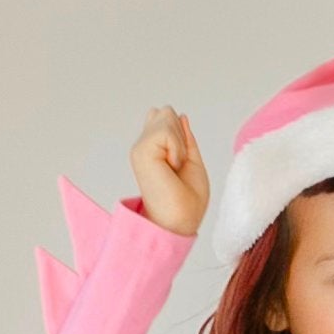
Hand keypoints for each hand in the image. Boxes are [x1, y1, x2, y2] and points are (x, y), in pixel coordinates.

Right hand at [131, 105, 208, 235]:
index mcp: (154, 149)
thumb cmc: (188, 200)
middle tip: (179, 165)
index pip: (165, 116)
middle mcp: (144, 146)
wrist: (180, 221)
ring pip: (166, 116)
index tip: (180, 161)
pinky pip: (166, 129)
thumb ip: (185, 138)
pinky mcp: (141, 151)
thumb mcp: (192, 161)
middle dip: (181, 134)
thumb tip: (181, 116)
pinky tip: (172, 166)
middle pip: (166, 112)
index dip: (180, 132)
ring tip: (175, 167)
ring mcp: (140, 148)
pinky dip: (177, 148)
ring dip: (179, 143)